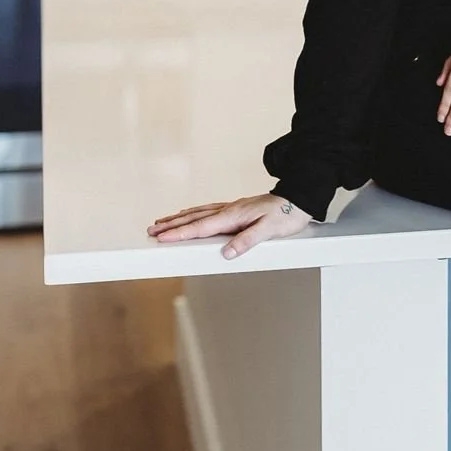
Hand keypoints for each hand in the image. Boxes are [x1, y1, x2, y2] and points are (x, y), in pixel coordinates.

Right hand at [147, 192, 312, 259]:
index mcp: (233, 216)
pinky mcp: (235, 209)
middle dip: (171, 226)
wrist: (298, 198)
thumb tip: (227, 252)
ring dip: (179, 219)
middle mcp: (229, 210)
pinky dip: (193, 214)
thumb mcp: (269, 230)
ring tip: (161, 223)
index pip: (201, 227)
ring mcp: (231, 208)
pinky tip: (189, 215)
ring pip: (198, 213)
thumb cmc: (286, 214)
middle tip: (151, 231)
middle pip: (194, 219)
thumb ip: (247, 240)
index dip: (179, 233)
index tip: (161, 238)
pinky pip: (207, 211)